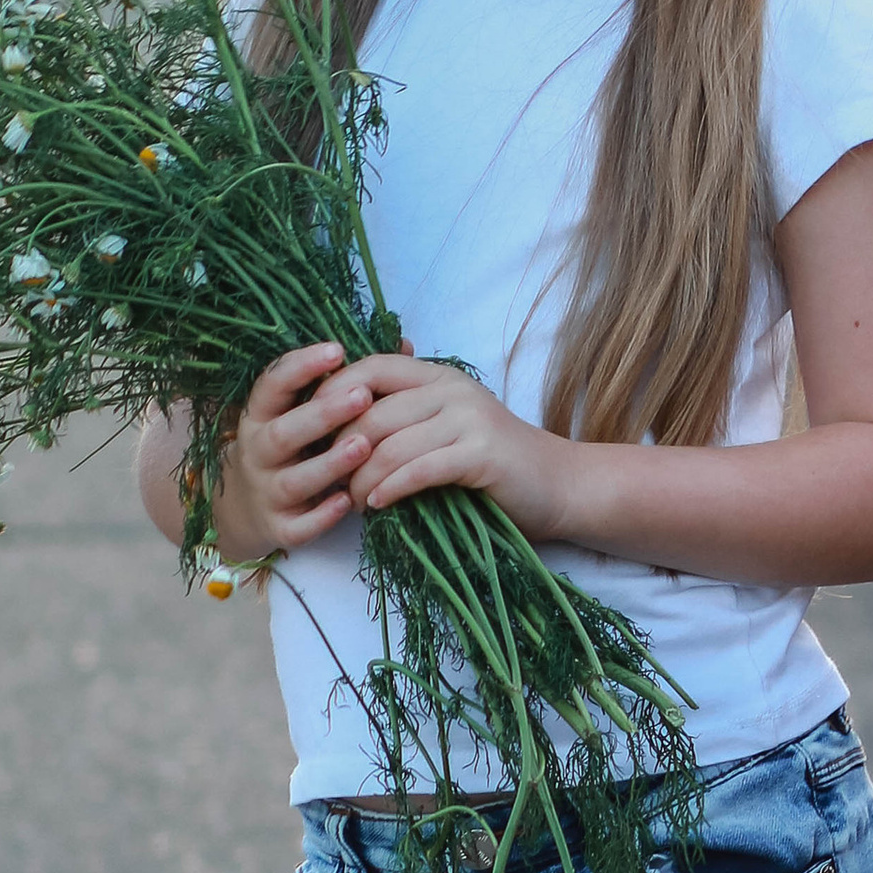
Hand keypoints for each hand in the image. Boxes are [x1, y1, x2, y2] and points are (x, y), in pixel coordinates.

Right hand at [218, 341, 382, 556]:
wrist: (245, 509)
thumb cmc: (291, 446)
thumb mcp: (300, 410)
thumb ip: (344, 381)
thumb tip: (405, 347)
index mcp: (260, 416)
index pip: (272, 385)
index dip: (300, 367)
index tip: (337, 350)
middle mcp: (256, 453)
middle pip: (283, 433)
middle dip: (321, 415)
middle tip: (362, 395)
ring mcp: (265, 492)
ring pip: (292, 480)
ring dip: (327, 464)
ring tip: (363, 447)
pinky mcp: (277, 528)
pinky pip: (297, 526)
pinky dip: (320, 516)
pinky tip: (346, 501)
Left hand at [336, 355, 574, 533]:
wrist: (557, 486)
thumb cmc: (493, 465)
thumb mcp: (445, 428)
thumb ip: (405, 418)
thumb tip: (341, 424)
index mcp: (437, 377)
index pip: (370, 367)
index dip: (334, 394)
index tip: (314, 432)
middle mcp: (451, 389)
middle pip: (372, 410)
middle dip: (341, 449)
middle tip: (330, 480)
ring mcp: (468, 419)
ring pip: (391, 443)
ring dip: (362, 477)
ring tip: (352, 500)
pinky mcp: (481, 454)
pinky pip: (420, 469)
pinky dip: (392, 488)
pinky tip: (378, 505)